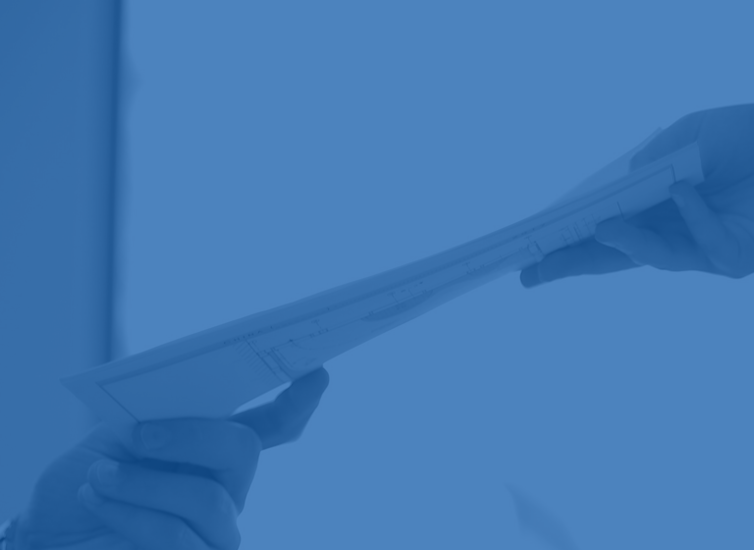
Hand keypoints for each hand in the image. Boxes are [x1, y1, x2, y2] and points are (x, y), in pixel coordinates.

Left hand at [14, 368, 328, 549]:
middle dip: (191, 435)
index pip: (273, 426)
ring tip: (98, 478)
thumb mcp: (115, 436)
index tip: (314, 373)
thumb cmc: (85, 486)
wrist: (51, 538)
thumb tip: (184, 403)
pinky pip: (177, 534)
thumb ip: (155, 416)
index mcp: (215, 450)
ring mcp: (216, 532)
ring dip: (144, 482)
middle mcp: (227, 489)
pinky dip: (130, 512)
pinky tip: (98, 501)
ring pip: (208, 497)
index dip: (297, 402)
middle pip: (243, 450)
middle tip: (137, 435)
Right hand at [520, 104, 753, 286]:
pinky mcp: (731, 258)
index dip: (570, 243)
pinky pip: (703, 241)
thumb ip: (654, 157)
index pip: (605, 231)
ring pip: (654, 256)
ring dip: (627, 241)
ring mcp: (701, 250)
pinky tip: (682, 188)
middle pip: (614, 257)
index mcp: (654, 210)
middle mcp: (672, 234)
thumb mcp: (690, 136)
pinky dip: (691, 213)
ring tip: (601, 226)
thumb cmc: (746, 139)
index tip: (534, 254)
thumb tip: (624, 180)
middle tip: (534, 273)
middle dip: (573, 264)